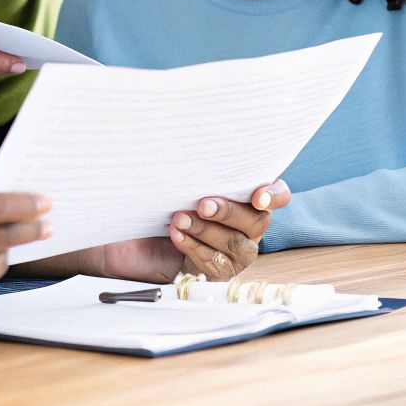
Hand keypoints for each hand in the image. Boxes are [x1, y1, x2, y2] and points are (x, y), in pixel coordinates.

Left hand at [52, 180, 291, 283]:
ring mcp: (235, 251)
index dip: (274, 194)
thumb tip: (185, 132)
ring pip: (236, 244)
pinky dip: (194, 247)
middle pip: (257, 220)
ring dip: (207, 230)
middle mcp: (248, 224)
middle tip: (201, 202)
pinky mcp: (217, 272)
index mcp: (246, 196)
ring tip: (178, 218)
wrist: (128, 237)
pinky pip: (216, 263)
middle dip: (229, 211)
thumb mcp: (174, 179)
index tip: (257, 195)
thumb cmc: (156, 201)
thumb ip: (190, 166)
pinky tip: (175, 235)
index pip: (277, 194)